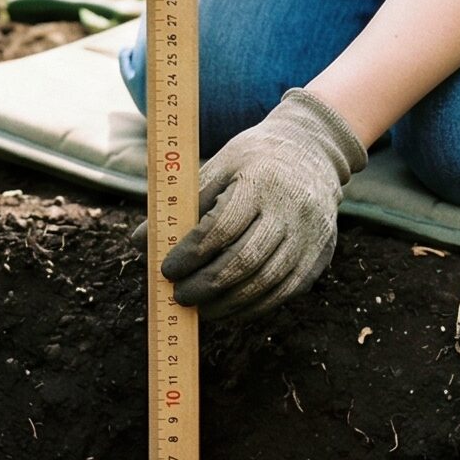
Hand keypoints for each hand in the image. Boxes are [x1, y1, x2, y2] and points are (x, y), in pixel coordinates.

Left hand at [146, 90, 368, 320]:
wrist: (313, 151)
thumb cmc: (255, 159)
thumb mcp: (219, 165)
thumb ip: (182, 204)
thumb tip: (139, 243)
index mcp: (261, 181)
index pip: (223, 227)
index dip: (192, 253)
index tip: (167, 270)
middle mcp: (291, 210)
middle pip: (246, 259)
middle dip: (207, 284)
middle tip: (179, 296)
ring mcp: (310, 235)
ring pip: (267, 282)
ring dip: (228, 303)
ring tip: (199, 309)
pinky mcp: (320, 255)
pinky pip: (286, 292)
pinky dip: (255, 306)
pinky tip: (230, 307)